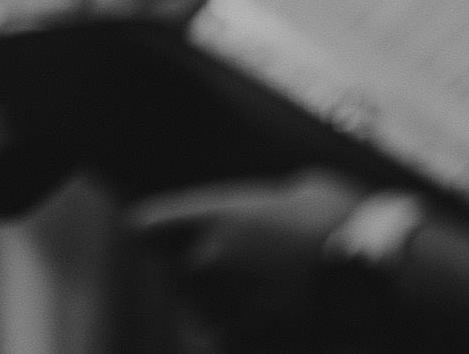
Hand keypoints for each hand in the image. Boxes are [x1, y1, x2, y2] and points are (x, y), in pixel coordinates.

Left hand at [131, 173, 365, 333]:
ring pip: (196, 314)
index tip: (170, 246)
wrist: (387, 279)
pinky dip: (237, 341)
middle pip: (172, 276)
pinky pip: (219, 343)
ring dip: (217, 313)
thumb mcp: (306, 192)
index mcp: (215, 215)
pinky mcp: (245, 339)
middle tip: (239, 283)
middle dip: (196, 280)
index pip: (144, 228)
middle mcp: (207, 257)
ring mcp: (224, 302)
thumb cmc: (354, 225)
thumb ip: (269, 202)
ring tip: (263, 307)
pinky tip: (267, 333)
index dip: (158, 239)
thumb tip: (277, 204)